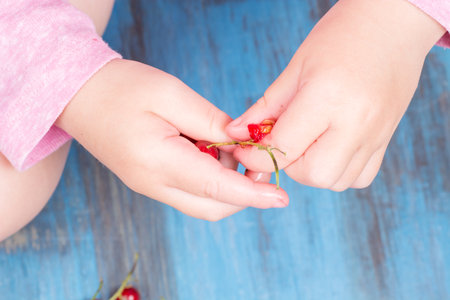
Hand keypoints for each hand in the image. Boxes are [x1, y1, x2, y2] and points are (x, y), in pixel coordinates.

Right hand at [56, 59, 287, 220]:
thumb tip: (240, 142)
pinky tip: (206, 147)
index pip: (217, 189)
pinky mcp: (150, 181)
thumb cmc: (121, 88)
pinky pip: (189, 191)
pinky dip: (209, 177)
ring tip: (221, 141)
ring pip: (202, 202)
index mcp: (158, 162)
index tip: (281, 197)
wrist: (78, 96)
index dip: (253, 194)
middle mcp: (154, 184)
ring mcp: (150, 186)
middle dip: (243, 190)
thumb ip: (210, 121)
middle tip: (252, 155)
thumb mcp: (171, 94)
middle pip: (212, 207)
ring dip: (225, 181)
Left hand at [226, 0, 445, 190]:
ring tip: (308, 142)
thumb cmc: (340, 37)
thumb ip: (265, 107)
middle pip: (312, 175)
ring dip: (312, 170)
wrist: (393, 25)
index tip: (245, 150)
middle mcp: (355, 123)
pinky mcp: (386, 140)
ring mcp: (376, 135)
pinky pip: (360, 177)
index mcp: (327, 98)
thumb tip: (235, 133)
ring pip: (336, 181)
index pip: (283, 149)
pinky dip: (338, 171)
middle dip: (287, 166)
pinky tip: (330, 147)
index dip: (255, 156)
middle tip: (283, 142)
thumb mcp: (295, 68)